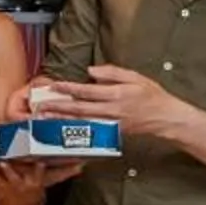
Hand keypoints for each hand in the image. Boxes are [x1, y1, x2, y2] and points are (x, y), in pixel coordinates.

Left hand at [0, 158, 81, 191]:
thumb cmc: (38, 187)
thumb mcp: (52, 181)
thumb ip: (65, 172)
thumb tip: (83, 165)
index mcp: (33, 181)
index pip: (37, 173)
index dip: (38, 167)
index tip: (38, 159)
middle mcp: (18, 183)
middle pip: (12, 175)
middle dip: (6, 168)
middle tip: (2, 160)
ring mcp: (4, 184)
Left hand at [48, 63, 188, 140]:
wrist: (165, 118)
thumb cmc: (151, 95)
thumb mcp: (135, 77)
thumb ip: (112, 72)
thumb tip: (90, 71)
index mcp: (117, 95)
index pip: (87, 91)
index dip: (68, 88)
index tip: (53, 86)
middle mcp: (112, 111)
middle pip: (80, 109)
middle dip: (58, 107)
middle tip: (41, 105)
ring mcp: (111, 124)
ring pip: (82, 122)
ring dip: (62, 120)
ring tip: (45, 117)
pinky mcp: (111, 133)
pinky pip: (89, 130)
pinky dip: (74, 128)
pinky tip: (63, 127)